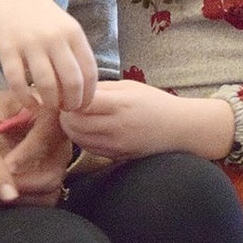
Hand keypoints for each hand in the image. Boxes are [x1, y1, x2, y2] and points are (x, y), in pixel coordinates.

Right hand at [0, 0, 97, 111]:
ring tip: (51, 107)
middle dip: (72, 103)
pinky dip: (26, 99)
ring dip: (51, 103)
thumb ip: (76, 53)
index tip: (84, 106)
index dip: (89, 95)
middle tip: (68, 110)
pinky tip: (31, 105)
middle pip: (71, 81)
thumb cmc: (43, 17)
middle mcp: (54, 38)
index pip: (89, 72)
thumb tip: (85, 90)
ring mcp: (30, 43)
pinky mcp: (7, 49)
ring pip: (46, 84)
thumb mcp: (67, 27)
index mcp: (74, 34)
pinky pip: (17, 82)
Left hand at [0, 92, 71, 205]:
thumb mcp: (8, 100)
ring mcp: (61, 167)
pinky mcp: (55, 181)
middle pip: (50, 176)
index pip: (43, 140)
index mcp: (54, 121)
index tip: (3, 165)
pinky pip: (46, 200)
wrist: (36, 115)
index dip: (24, 156)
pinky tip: (4, 195)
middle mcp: (62, 147)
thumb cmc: (20, 107)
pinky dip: (26, 202)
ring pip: (49, 192)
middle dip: (21, 184)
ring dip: (21, 197)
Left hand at [60, 79, 235, 160]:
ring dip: (70, 128)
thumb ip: (101, 88)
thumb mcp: (129, 86)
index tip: (66, 92)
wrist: (179, 128)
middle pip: (74, 124)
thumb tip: (73, 87)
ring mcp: (116, 145)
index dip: (67, 98)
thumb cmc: (154, 102)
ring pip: (78, 139)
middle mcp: (117, 126)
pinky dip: (82, 139)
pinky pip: (89, 148)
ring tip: (73, 117)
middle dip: (64, 115)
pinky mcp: (117, 156)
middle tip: (64, 106)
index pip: (79, 103)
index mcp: (120, 104)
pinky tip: (86, 129)